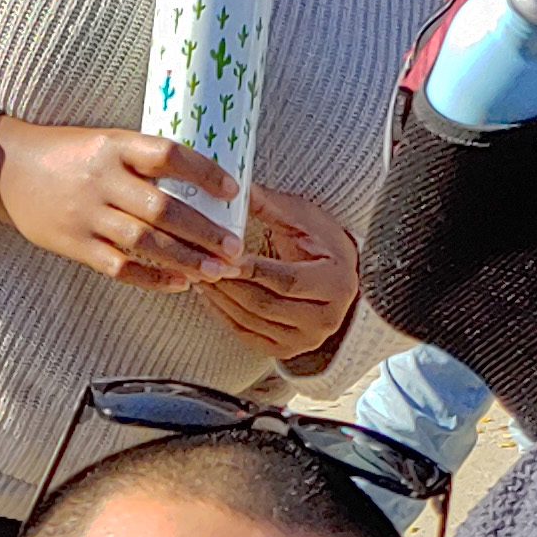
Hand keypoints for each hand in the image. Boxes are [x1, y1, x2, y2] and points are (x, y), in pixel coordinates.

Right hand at [0, 118, 243, 290]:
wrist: (4, 169)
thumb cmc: (63, 153)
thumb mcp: (103, 141)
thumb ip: (141, 161)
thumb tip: (196, 186)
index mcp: (114, 146)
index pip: (169, 156)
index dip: (205, 174)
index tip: (232, 191)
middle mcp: (102, 180)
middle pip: (164, 209)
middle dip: (205, 232)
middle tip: (236, 249)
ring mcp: (86, 215)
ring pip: (146, 242)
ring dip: (186, 260)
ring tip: (217, 272)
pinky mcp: (73, 244)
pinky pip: (119, 267)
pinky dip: (152, 278)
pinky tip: (178, 284)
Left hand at [194, 185, 358, 362]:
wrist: (338, 277)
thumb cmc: (321, 242)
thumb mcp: (302, 219)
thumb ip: (269, 206)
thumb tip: (235, 187)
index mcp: (336, 283)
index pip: (285, 280)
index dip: (251, 270)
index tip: (222, 255)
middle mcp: (327, 318)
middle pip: (265, 303)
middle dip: (228, 284)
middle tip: (199, 264)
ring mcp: (307, 338)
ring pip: (252, 320)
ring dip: (220, 299)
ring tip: (198, 275)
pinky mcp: (287, 349)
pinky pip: (247, 334)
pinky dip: (222, 315)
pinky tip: (208, 295)